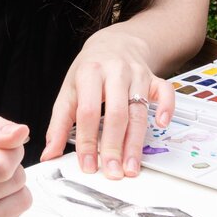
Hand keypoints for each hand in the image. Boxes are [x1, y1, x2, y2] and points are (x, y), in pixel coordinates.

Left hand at [39, 23, 174, 178]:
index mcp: (90, 73)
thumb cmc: (89, 70)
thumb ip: (59, 124)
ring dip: (136, 142)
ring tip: (131, 167)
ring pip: (139, 110)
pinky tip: (161, 124)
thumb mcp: (69, 91)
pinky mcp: (154, 78)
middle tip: (112, 172)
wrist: (114, 43)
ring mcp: (137, 74)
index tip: (87, 165)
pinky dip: (166, 108)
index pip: (88, 111)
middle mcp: (115, 72)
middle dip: (114, 146)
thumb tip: (49, 154)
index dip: (87, 140)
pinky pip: (165, 92)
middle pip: (116, 113)